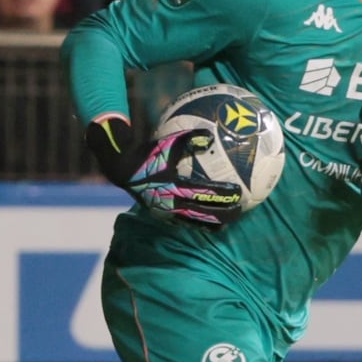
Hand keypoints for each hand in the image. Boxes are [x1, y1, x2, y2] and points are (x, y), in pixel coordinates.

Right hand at [123, 123, 246, 226]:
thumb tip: (210, 136)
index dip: (221, 195)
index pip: (203, 193)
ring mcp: (165, 211)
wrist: (121, 169)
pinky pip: (182, 221)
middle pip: (202, 213)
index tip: (238, 194)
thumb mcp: (166, 143)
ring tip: (227, 225)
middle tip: (239, 212)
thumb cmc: (147, 154)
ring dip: (210, 223)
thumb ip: (189, 139)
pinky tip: (207, 223)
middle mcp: (170, 202)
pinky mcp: (160, 214)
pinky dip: (196, 223)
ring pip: (193, 221)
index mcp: (173, 186)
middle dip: (222, 214)